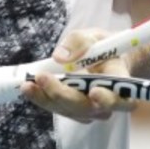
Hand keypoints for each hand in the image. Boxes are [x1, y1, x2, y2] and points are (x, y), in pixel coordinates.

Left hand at [19, 29, 135, 122]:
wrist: (102, 60)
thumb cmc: (101, 47)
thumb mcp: (92, 36)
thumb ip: (78, 43)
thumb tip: (60, 57)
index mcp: (121, 81)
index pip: (120, 97)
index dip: (108, 98)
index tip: (94, 91)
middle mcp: (109, 103)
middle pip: (88, 107)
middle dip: (63, 94)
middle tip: (42, 78)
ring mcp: (92, 111)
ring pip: (70, 111)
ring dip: (47, 99)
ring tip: (27, 84)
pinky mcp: (75, 112)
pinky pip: (60, 109)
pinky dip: (43, 99)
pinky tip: (29, 88)